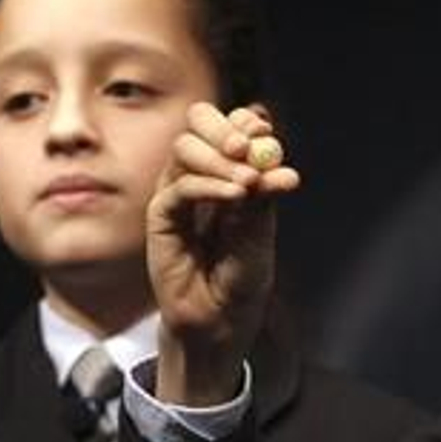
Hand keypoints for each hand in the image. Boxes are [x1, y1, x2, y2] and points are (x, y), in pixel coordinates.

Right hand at [146, 103, 299, 404]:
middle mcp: (201, 175)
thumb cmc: (242, 277)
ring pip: (184, 149)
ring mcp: (178, 193)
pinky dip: (208, 185)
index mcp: (229, 171)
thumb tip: (278, 165)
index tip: (263, 128)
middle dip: (224, 128)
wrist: (221, 320)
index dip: (244, 121)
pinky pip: (179, 187)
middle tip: (248, 145)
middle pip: (197, 124)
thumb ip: (263, 196)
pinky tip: (235, 196)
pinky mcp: (162, 217)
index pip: (230, 126)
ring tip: (247, 182)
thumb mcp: (261, 231)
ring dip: (218, 158)